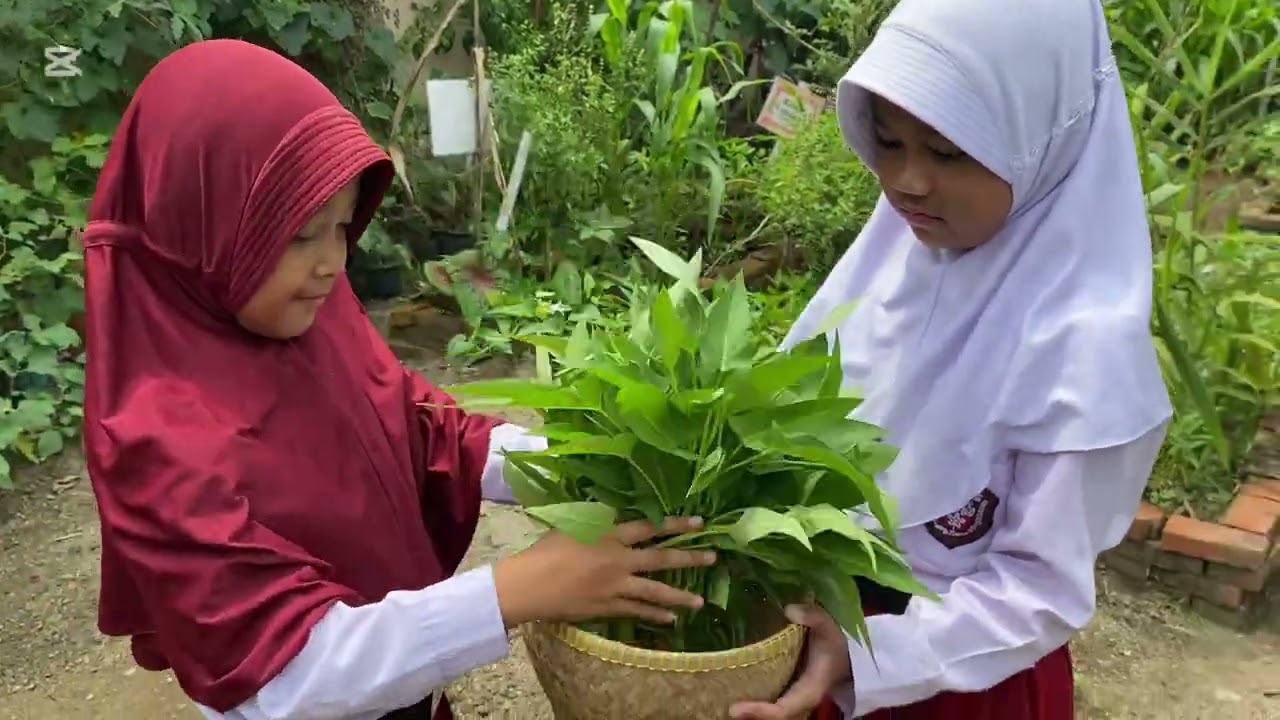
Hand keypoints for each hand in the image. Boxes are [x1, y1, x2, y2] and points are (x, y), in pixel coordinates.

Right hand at [493, 516, 716, 627]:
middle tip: (713, 559)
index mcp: (609, 535)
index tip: (700, 522)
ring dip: (680, 596)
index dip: (676, 524)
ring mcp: (615, 586)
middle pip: (661, 559)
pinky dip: (655, 614)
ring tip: (700, 602)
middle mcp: (618, 560)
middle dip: (690, 558)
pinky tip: (671, 618)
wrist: (529, 585)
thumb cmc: (546, 551)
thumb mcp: (574, 525)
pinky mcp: (607, 607)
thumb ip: (599, 521)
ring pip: (655, 591)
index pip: (650, 527)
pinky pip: (637, 611)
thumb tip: (616, 513)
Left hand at [730, 604, 852, 719]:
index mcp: (809, 690)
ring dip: (746, 708)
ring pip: (767, 710)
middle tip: (721, 706)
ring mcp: (789, 696)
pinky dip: (748, 696)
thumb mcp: (830, 626)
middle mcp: (797, 700)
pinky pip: (765, 698)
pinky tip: (726, 684)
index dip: (759, 712)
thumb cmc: (836, 641)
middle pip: (771, 716)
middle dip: (748, 714)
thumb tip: (790, 609)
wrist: (845, 653)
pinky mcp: (783, 688)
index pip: (782, 710)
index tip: (735, 709)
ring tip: (715, 697)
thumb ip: (814, 616)